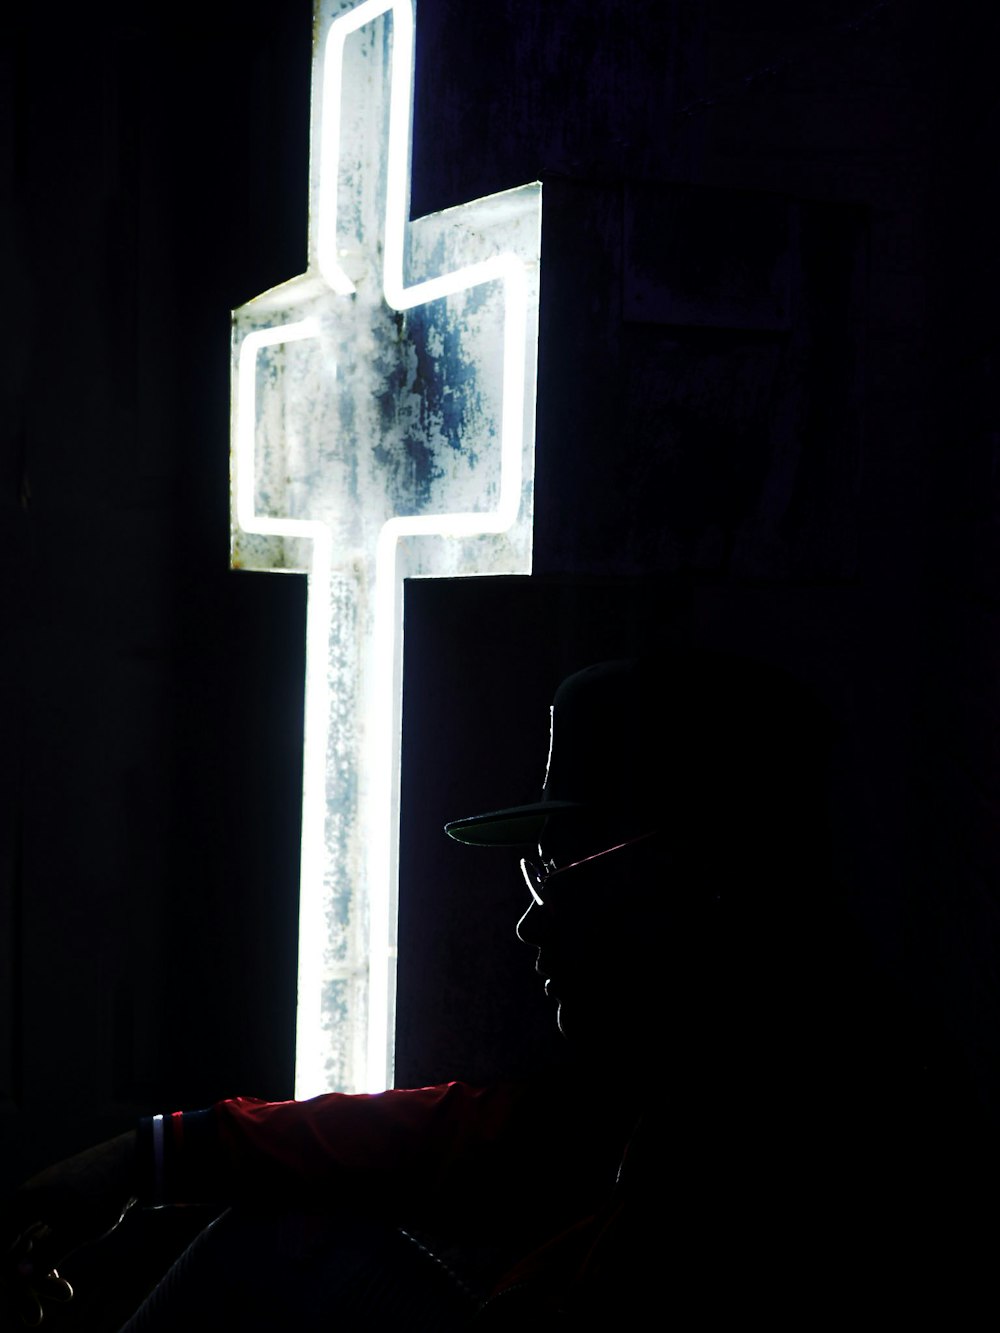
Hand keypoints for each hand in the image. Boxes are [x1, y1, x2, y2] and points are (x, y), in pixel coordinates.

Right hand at [1, 1132, 137, 1325]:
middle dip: (26, 1282)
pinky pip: (45, 1236)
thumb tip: (16, 1277)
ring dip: (42, 1272)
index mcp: (23, 1202)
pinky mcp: (61, 1204)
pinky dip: (51, 1256)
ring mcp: (45, 1201)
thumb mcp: (76, 1230)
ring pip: (32, 1245)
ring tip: (65, 1294)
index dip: (8, 1278)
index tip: (25, 1302)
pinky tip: (61, 1281)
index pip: (0, 1248)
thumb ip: (46, 1255)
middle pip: (14, 1249)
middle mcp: (29, 1200)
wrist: (136, 1160)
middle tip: (36, 1318)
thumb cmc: (103, 1193)